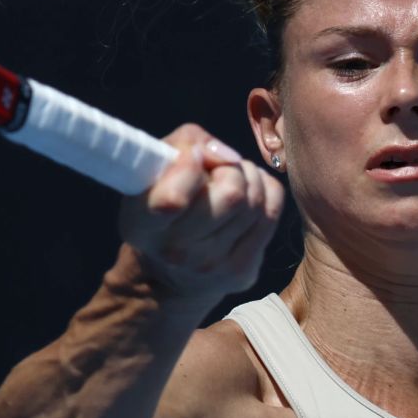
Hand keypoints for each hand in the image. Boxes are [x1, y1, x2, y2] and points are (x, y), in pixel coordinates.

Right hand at [117, 124, 283, 305]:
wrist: (168, 273)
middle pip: (233, 193)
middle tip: (216, 172)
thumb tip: (227, 156)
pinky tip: (248, 195)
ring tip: (231, 180)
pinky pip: (273, 211)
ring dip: (248, 178)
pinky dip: (265, 192)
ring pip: (256, 199)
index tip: (191, 157)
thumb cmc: (161, 201)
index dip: (190, 166)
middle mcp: (176, 251)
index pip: (174, 199)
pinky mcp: (243, 270)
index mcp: (144, 225)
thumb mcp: (154, 168)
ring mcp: (213, 265)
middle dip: (229, 169)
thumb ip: (185, 144)